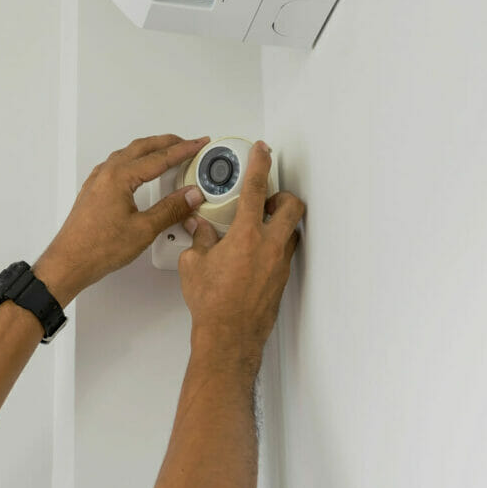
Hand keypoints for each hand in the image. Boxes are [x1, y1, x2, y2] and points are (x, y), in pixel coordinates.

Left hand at [34, 134, 209, 305]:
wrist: (69, 262)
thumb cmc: (97, 248)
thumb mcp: (143, 229)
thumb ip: (170, 209)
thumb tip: (190, 196)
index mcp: (119, 177)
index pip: (159, 158)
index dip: (183, 150)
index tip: (198, 144)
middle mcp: (106, 173)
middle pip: (142, 148)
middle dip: (167, 142)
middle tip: (187, 143)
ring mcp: (98, 181)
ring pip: (128, 154)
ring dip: (150, 150)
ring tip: (168, 153)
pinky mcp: (94, 191)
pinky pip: (117, 165)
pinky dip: (135, 161)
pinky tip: (140, 170)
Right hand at [178, 141, 305, 368]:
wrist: (229, 336)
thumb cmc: (212, 304)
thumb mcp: (194, 264)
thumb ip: (199, 238)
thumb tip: (198, 227)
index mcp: (247, 236)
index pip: (256, 189)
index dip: (260, 164)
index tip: (262, 151)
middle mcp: (269, 247)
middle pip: (292, 206)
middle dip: (283, 195)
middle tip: (268, 197)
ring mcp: (280, 264)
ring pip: (292, 230)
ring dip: (281, 221)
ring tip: (261, 225)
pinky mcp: (282, 279)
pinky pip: (285, 252)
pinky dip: (275, 245)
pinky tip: (256, 253)